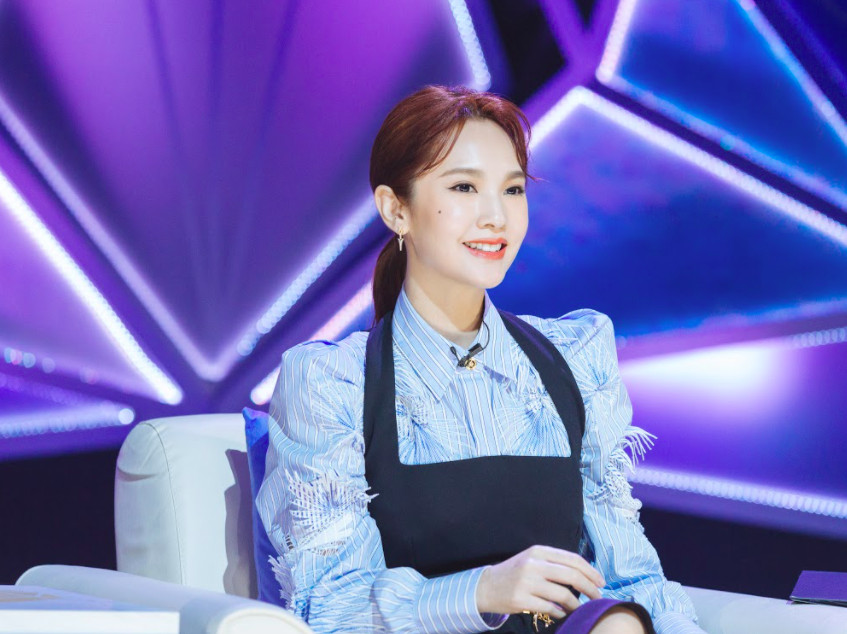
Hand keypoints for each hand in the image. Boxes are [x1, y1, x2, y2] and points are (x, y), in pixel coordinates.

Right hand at [475, 545, 604, 618]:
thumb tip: (585, 573)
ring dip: (576, 605)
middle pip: (571, 576)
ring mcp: (526, 582)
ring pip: (563, 595)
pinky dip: (561, 612)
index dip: (590, 571)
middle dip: (590, 588)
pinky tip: (562, 613)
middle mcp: (533, 565)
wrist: (486, 587)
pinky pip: (550, 608)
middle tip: (597, 597)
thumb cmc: (514, 574)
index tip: (600, 582)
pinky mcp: (521, 600)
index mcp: (538, 552)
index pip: (572, 559)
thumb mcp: (532, 560)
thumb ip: (554, 563)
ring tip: (580, 609)